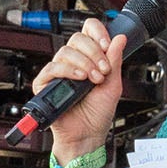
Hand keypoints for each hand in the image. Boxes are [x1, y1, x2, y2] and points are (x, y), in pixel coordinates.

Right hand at [27, 18, 127, 164]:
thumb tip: (120, 38)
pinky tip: (79, 79)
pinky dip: (67, 70)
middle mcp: (72, 63)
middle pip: (77, 38)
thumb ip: (115, 60)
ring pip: (66, 52)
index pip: (87, 31)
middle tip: (103, 71)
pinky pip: (52, 68)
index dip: (97, 32)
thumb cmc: (98, 114)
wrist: (88, 136)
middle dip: (94, 52)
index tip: (107, 45)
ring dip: (84, 63)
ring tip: (93, 80)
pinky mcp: (45, 84)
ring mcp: (58, 73)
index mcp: (88, 58)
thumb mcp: (113, 84)